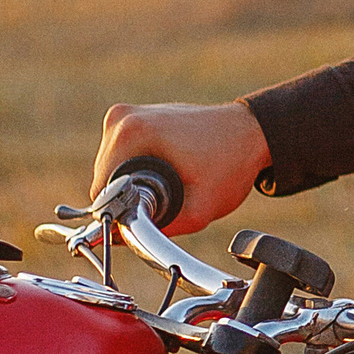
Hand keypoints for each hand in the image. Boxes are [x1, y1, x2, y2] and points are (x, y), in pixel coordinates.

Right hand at [90, 101, 268, 233]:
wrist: (252, 132)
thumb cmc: (231, 164)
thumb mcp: (199, 209)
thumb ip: (157, 229)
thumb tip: (116, 239)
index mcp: (130, 133)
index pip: (101, 191)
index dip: (121, 214)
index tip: (152, 216)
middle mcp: (121, 118)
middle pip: (105, 180)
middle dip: (130, 198)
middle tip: (169, 200)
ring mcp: (125, 115)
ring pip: (112, 170)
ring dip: (135, 184)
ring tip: (173, 182)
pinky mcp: (133, 118)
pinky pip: (122, 157)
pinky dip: (140, 170)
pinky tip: (169, 171)